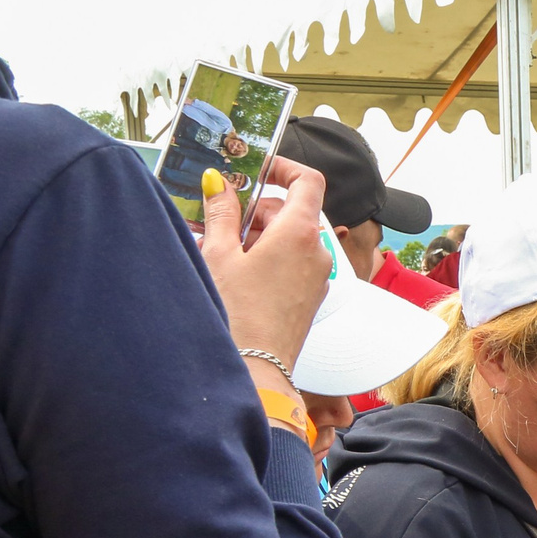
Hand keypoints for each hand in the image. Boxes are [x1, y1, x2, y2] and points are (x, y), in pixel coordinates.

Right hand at [199, 155, 329, 374]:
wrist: (256, 370)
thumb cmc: (238, 315)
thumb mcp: (219, 255)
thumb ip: (221, 212)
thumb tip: (219, 183)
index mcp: (299, 232)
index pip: (307, 180)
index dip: (282, 167)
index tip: (256, 169)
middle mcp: (317, 252)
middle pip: (291, 211)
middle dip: (256, 210)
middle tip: (221, 220)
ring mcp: (317, 276)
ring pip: (289, 239)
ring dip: (257, 236)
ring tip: (221, 252)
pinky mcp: (310, 297)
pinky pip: (291, 263)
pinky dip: (267, 258)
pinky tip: (236, 273)